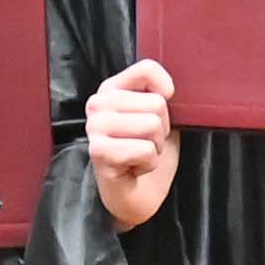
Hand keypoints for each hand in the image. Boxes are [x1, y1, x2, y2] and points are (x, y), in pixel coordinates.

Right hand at [84, 59, 180, 229]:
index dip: (166, 93)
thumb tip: (170, 89)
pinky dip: (149, 164)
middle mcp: (97, 103)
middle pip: (157, 103)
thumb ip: (160, 96)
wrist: (137, 196)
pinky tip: (134, 168)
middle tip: (146, 144)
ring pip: (152, 125)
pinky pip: (145, 150)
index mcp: (111, 89)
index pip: (147, 69)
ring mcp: (95, 127)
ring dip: (155, 147)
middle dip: (162, 130)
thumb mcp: (159, 118)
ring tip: (140, 155)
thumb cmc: (147, 154)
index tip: (159, 113)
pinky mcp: (98, 152)